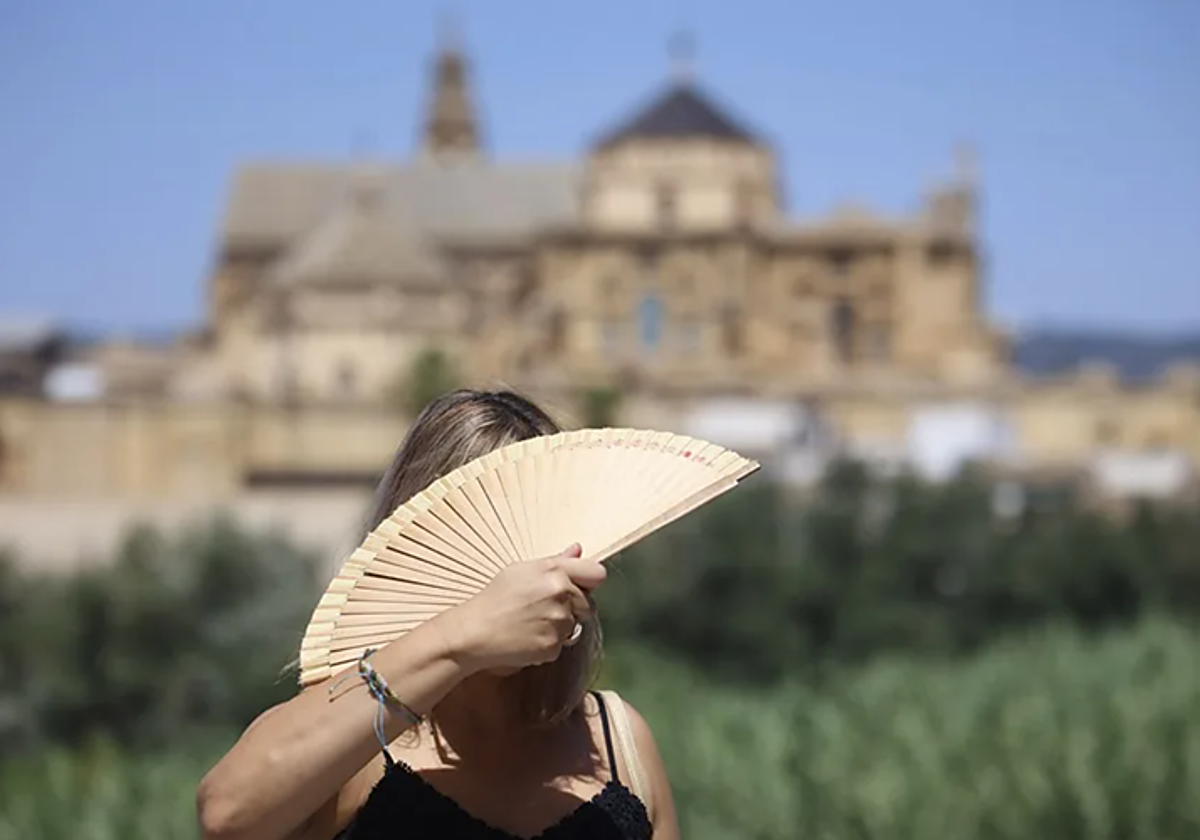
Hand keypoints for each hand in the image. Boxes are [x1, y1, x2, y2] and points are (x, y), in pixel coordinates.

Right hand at [436, 544, 606, 672]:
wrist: (475, 631)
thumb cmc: (495, 598)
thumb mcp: (522, 570)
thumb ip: (557, 561)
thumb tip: (578, 549)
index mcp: (555, 571)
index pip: (597, 574)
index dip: (589, 582)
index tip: (580, 587)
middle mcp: (561, 595)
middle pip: (588, 605)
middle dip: (572, 608)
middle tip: (542, 609)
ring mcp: (558, 622)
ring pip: (574, 627)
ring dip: (559, 628)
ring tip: (530, 623)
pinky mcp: (553, 646)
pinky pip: (560, 645)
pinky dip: (547, 644)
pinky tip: (527, 637)